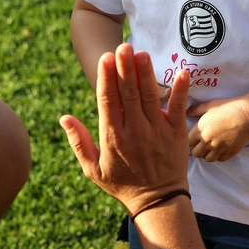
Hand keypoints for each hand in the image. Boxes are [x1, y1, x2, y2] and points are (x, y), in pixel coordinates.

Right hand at [61, 43, 190, 215]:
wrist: (156, 202)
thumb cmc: (122, 184)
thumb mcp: (92, 168)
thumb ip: (79, 141)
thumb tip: (64, 117)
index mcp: (113, 137)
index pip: (108, 101)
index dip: (106, 78)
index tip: (105, 58)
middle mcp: (134, 131)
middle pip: (129, 94)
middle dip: (125, 69)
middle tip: (124, 46)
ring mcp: (156, 132)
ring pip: (150, 97)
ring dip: (146, 74)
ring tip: (142, 53)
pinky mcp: (176, 134)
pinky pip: (178, 109)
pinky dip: (181, 91)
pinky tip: (183, 72)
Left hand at [186, 96, 248, 161]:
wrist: (246, 116)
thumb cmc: (227, 108)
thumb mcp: (210, 105)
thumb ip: (196, 109)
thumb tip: (187, 112)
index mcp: (200, 130)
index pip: (188, 142)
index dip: (191, 140)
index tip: (195, 138)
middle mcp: (207, 142)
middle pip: (196, 153)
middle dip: (197, 149)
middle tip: (202, 144)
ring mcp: (218, 149)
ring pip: (208, 159)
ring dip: (207, 154)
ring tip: (211, 148)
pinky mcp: (229, 153)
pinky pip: (220, 159)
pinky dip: (219, 156)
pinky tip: (221, 149)